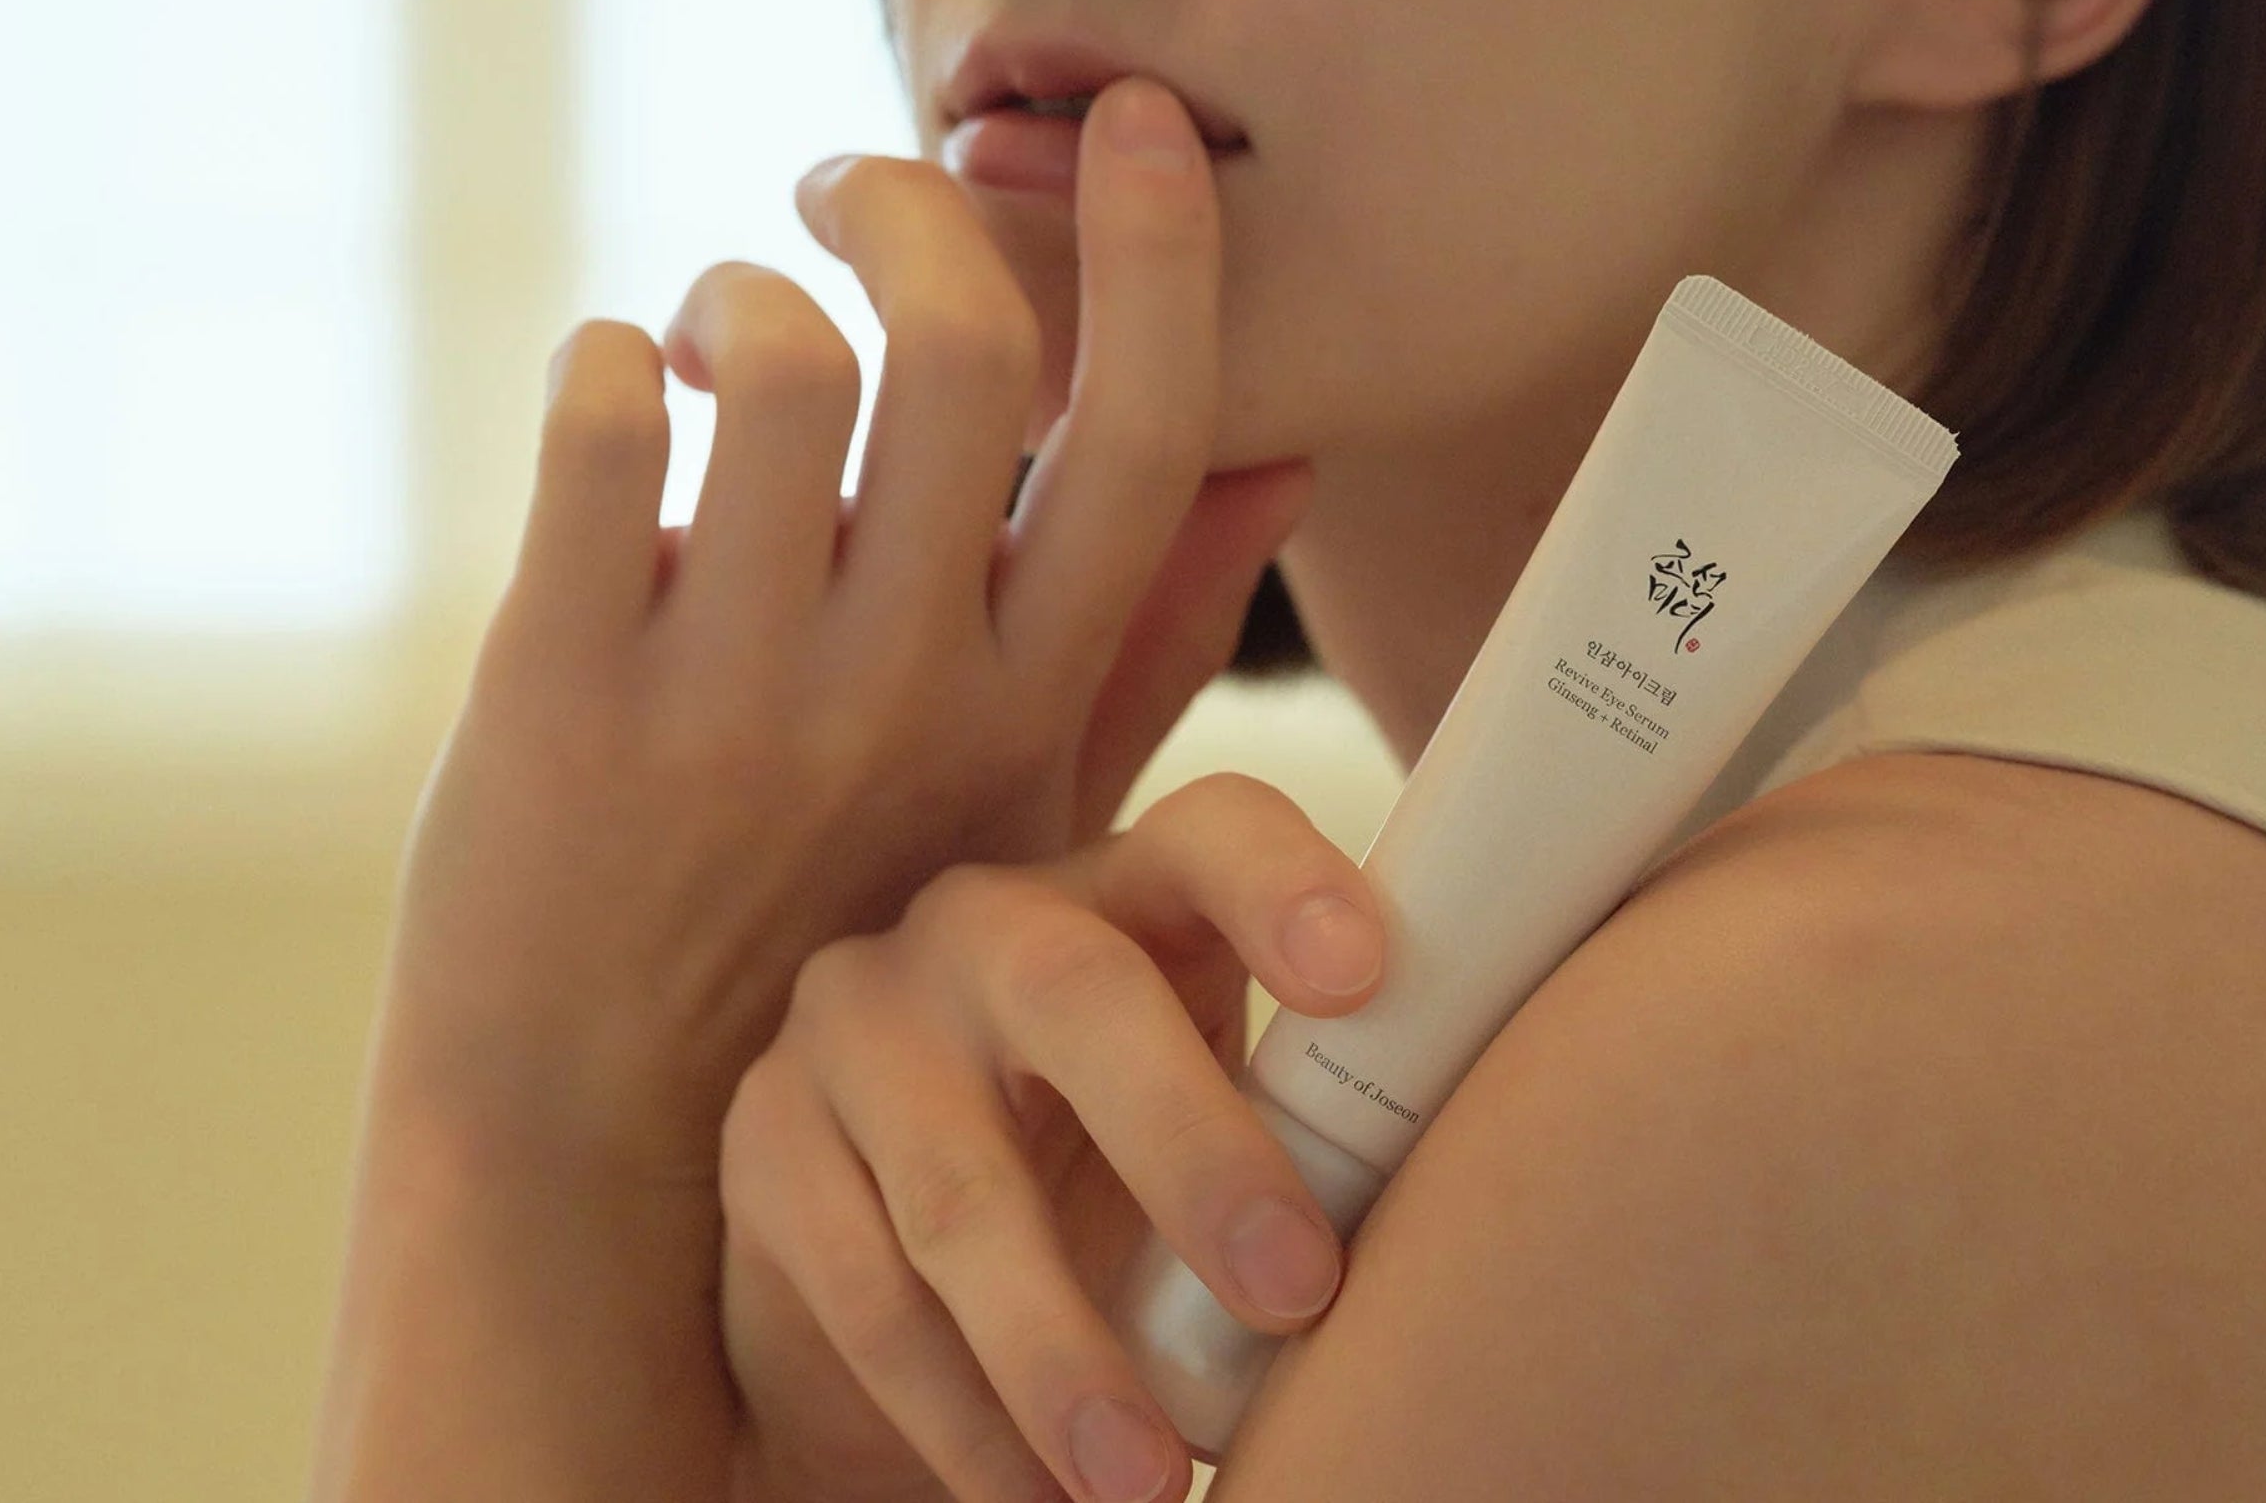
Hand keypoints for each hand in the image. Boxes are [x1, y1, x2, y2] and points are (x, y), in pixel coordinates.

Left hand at [362, 74, 1313, 1192]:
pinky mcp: (563, 693)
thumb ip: (1153, 626)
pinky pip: (600, 429)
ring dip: (739, 290)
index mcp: (1034, 698)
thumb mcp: (1031, 796)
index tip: (1142, 121)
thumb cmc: (840, 938)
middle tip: (839, 190)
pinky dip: (603, 359)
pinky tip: (611, 390)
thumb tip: (1286, 455)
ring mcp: (735, 695)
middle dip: (907, 211)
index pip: (1154, 437)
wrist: (597, 1135)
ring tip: (709, 336)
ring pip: (783, 364)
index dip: (1167, 256)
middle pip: (967, 353)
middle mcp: (908, 689)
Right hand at [717, 771, 1388, 1502]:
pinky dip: (962, 1418)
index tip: (1366, 974)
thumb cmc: (1118, 1149)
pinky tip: (1038, 1498)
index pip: (1213, 830)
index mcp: (1128, 885)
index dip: (1285, 883)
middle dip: (1194, 1151)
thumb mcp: (1210, 1091)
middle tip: (1298, 1295)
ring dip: (1063, 1351)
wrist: (892, 1221)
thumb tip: (1496, 1200)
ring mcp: (859, 1019)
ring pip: (959, 1187)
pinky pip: (865, 1292)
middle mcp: (984, 922)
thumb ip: (1309, 1105)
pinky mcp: (768, 1139)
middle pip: (1079, 996)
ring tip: (1155, 1482)